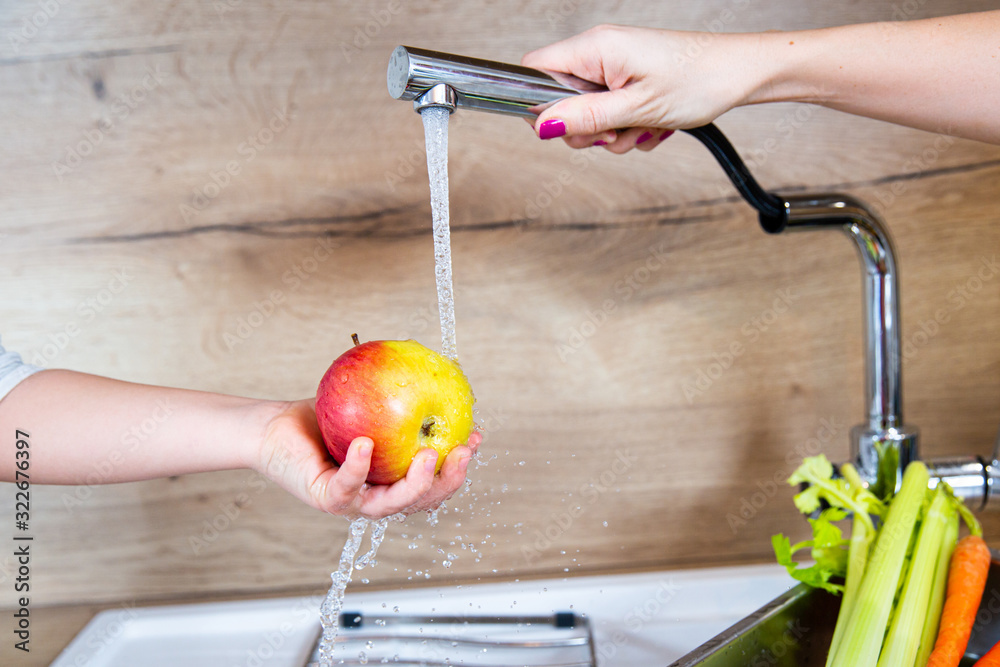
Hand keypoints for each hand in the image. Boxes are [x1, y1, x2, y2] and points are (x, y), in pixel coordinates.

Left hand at [253, 400, 481, 519]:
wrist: (274, 428)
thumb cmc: (321, 416)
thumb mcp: (368, 402)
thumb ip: (400, 395)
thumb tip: (438, 369)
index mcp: (392, 481)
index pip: (434, 481)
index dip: (459, 466)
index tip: (476, 437)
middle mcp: (376, 497)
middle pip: (422, 501)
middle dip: (448, 480)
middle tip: (462, 451)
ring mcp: (353, 503)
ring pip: (391, 505)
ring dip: (415, 484)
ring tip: (427, 455)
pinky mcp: (327, 498)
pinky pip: (346, 486)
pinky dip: (357, 467)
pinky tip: (365, 444)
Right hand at [521, 24, 766, 152]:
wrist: (741, 74)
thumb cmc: (699, 80)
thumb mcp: (636, 108)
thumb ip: (585, 117)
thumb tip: (543, 125)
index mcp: (595, 48)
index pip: (534, 70)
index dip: (539, 104)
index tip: (567, 128)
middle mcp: (600, 52)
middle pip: (559, 98)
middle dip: (583, 128)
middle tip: (615, 133)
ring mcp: (615, 65)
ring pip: (587, 111)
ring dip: (611, 132)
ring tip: (643, 127)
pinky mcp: (630, 78)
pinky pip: (611, 111)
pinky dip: (628, 126)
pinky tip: (652, 125)